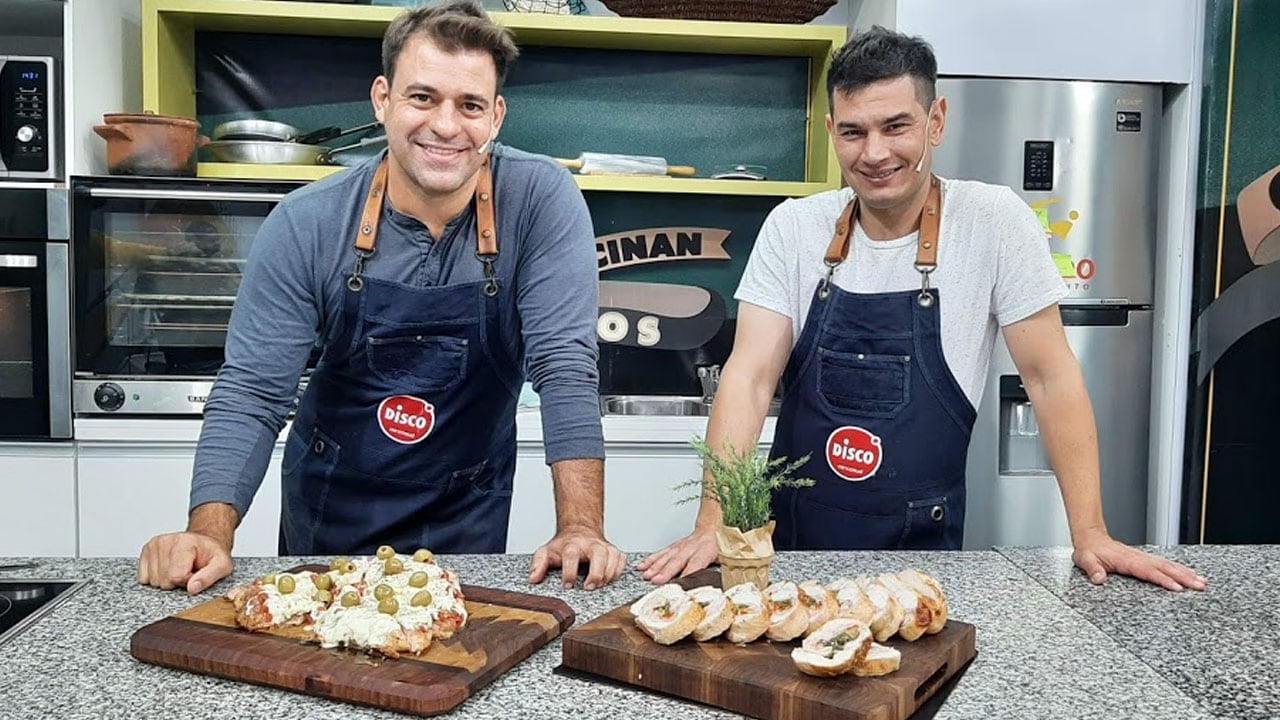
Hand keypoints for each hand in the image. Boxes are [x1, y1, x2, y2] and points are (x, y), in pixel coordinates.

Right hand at [137, 531, 233, 594]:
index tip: (195, 574)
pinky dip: (156, 578)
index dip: (187, 581)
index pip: (176, 576)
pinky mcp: (147, 550)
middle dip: (177, 582)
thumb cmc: (212, 554)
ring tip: (180, 569)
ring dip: (167, 580)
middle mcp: (166, 541)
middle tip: (188, 571)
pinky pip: (143, 578)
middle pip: (163, 581)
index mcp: (184, 542)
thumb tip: (192, 588)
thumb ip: (209, 578)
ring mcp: (154, 544)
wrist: (204, 543)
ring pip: (153, 581)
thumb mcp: (222, 566)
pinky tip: (169, 568)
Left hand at [528, 526, 625, 590]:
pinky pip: (621, 560)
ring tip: (599, 585)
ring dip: (608, 574)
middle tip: (589, 587)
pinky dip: (618, 570)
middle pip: (598, 555)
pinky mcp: (614, 550)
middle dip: (595, 573)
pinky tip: (609, 578)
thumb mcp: (546, 552)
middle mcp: (590, 544)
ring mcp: (604, 546)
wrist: (580, 529)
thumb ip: (538, 565)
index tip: (567, 585)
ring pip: (612, 558)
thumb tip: (533, 579)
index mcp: (572, 545)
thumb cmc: (564, 545)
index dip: (570, 572)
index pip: (571, 556)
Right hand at [637, 525, 717, 584]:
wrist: (713, 527)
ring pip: (666, 556)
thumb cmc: (719, 545)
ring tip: (646, 575)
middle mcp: (691, 548)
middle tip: (656, 580)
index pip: (696, 564)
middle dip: (665, 571)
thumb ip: (723, 569)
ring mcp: (680, 546)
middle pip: (677, 561)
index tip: (680, 584)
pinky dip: (650, 559)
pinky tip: (642, 566)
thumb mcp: (726, 557)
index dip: (688, 573)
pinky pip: (660, 553)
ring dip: (655, 566)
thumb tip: (723, 582)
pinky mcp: (673, 546)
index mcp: (705, 552)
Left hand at [1072, 533, 1206, 591]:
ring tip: (1202, 582)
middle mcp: (1138, 558)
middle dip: (1184, 577)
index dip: (1163, 579)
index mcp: (1126, 560)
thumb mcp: (1084, 559)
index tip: (1177, 587)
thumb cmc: (1089, 550)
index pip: (1148, 571)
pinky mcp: (1144, 559)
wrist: (1091, 537)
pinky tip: (1190, 574)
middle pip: (1164, 568)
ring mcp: (1143, 557)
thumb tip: (1098, 578)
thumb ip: (1092, 569)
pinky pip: (1164, 564)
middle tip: (1200, 586)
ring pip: (1168, 565)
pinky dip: (1179, 569)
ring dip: (1186, 573)